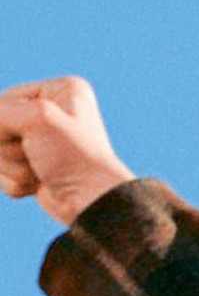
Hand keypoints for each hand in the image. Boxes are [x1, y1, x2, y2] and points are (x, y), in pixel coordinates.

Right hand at [0, 77, 135, 225]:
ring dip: (15, 167)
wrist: (93, 203)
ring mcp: (43, 144)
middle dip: (11, 147)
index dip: (7, 122)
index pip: (5, 100)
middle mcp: (54, 115)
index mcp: (63, 91)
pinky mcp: (36, 169)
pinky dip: (17, 183)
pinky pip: (3, 173)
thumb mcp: (36, 119)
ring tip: (44, 172)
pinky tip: (41, 185)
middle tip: (42, 156)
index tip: (37, 135)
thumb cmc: (74, 157)